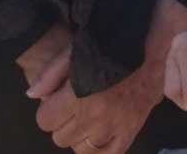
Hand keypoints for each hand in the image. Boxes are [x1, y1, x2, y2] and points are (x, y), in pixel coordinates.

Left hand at [28, 0, 186, 152]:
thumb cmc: (113, 44)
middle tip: (75, 105)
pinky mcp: (131, 131)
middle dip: (63, 122)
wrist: (154, 45)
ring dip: (81, 135)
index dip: (49, 109)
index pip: (44, 121)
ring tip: (90, 116)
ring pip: (81, 149)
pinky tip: (102, 133)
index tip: (59, 99)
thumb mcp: (76, 49)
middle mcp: (93, 116)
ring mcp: (114, 127)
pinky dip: (101, 148)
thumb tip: (32, 96)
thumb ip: (51, 73)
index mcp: (76, 96)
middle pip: (60, 137)